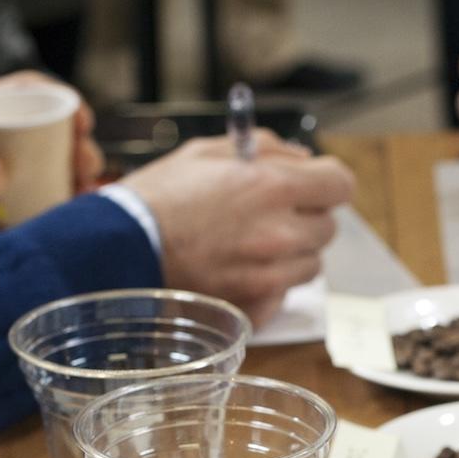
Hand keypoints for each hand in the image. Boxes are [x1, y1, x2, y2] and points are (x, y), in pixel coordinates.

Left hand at [0, 71, 104, 264]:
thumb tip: (1, 179)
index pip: (23, 93)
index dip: (60, 101)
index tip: (82, 122)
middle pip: (46, 140)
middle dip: (76, 153)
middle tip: (86, 175)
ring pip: (43, 181)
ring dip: (69, 191)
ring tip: (86, 207)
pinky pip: (27, 219)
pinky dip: (50, 224)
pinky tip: (66, 234)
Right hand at [117, 131, 353, 325]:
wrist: (117, 250)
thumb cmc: (157, 198)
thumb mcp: (207, 152)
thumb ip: (265, 149)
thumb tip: (303, 159)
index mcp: (272, 187)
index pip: (341, 184)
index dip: (328, 182)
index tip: (314, 184)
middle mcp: (279, 234)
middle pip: (328, 228)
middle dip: (306, 218)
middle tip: (270, 214)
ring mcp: (268, 277)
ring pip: (310, 265)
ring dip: (291, 254)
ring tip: (249, 245)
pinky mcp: (254, 307)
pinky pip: (284, 295)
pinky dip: (270, 285)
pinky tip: (238, 271)